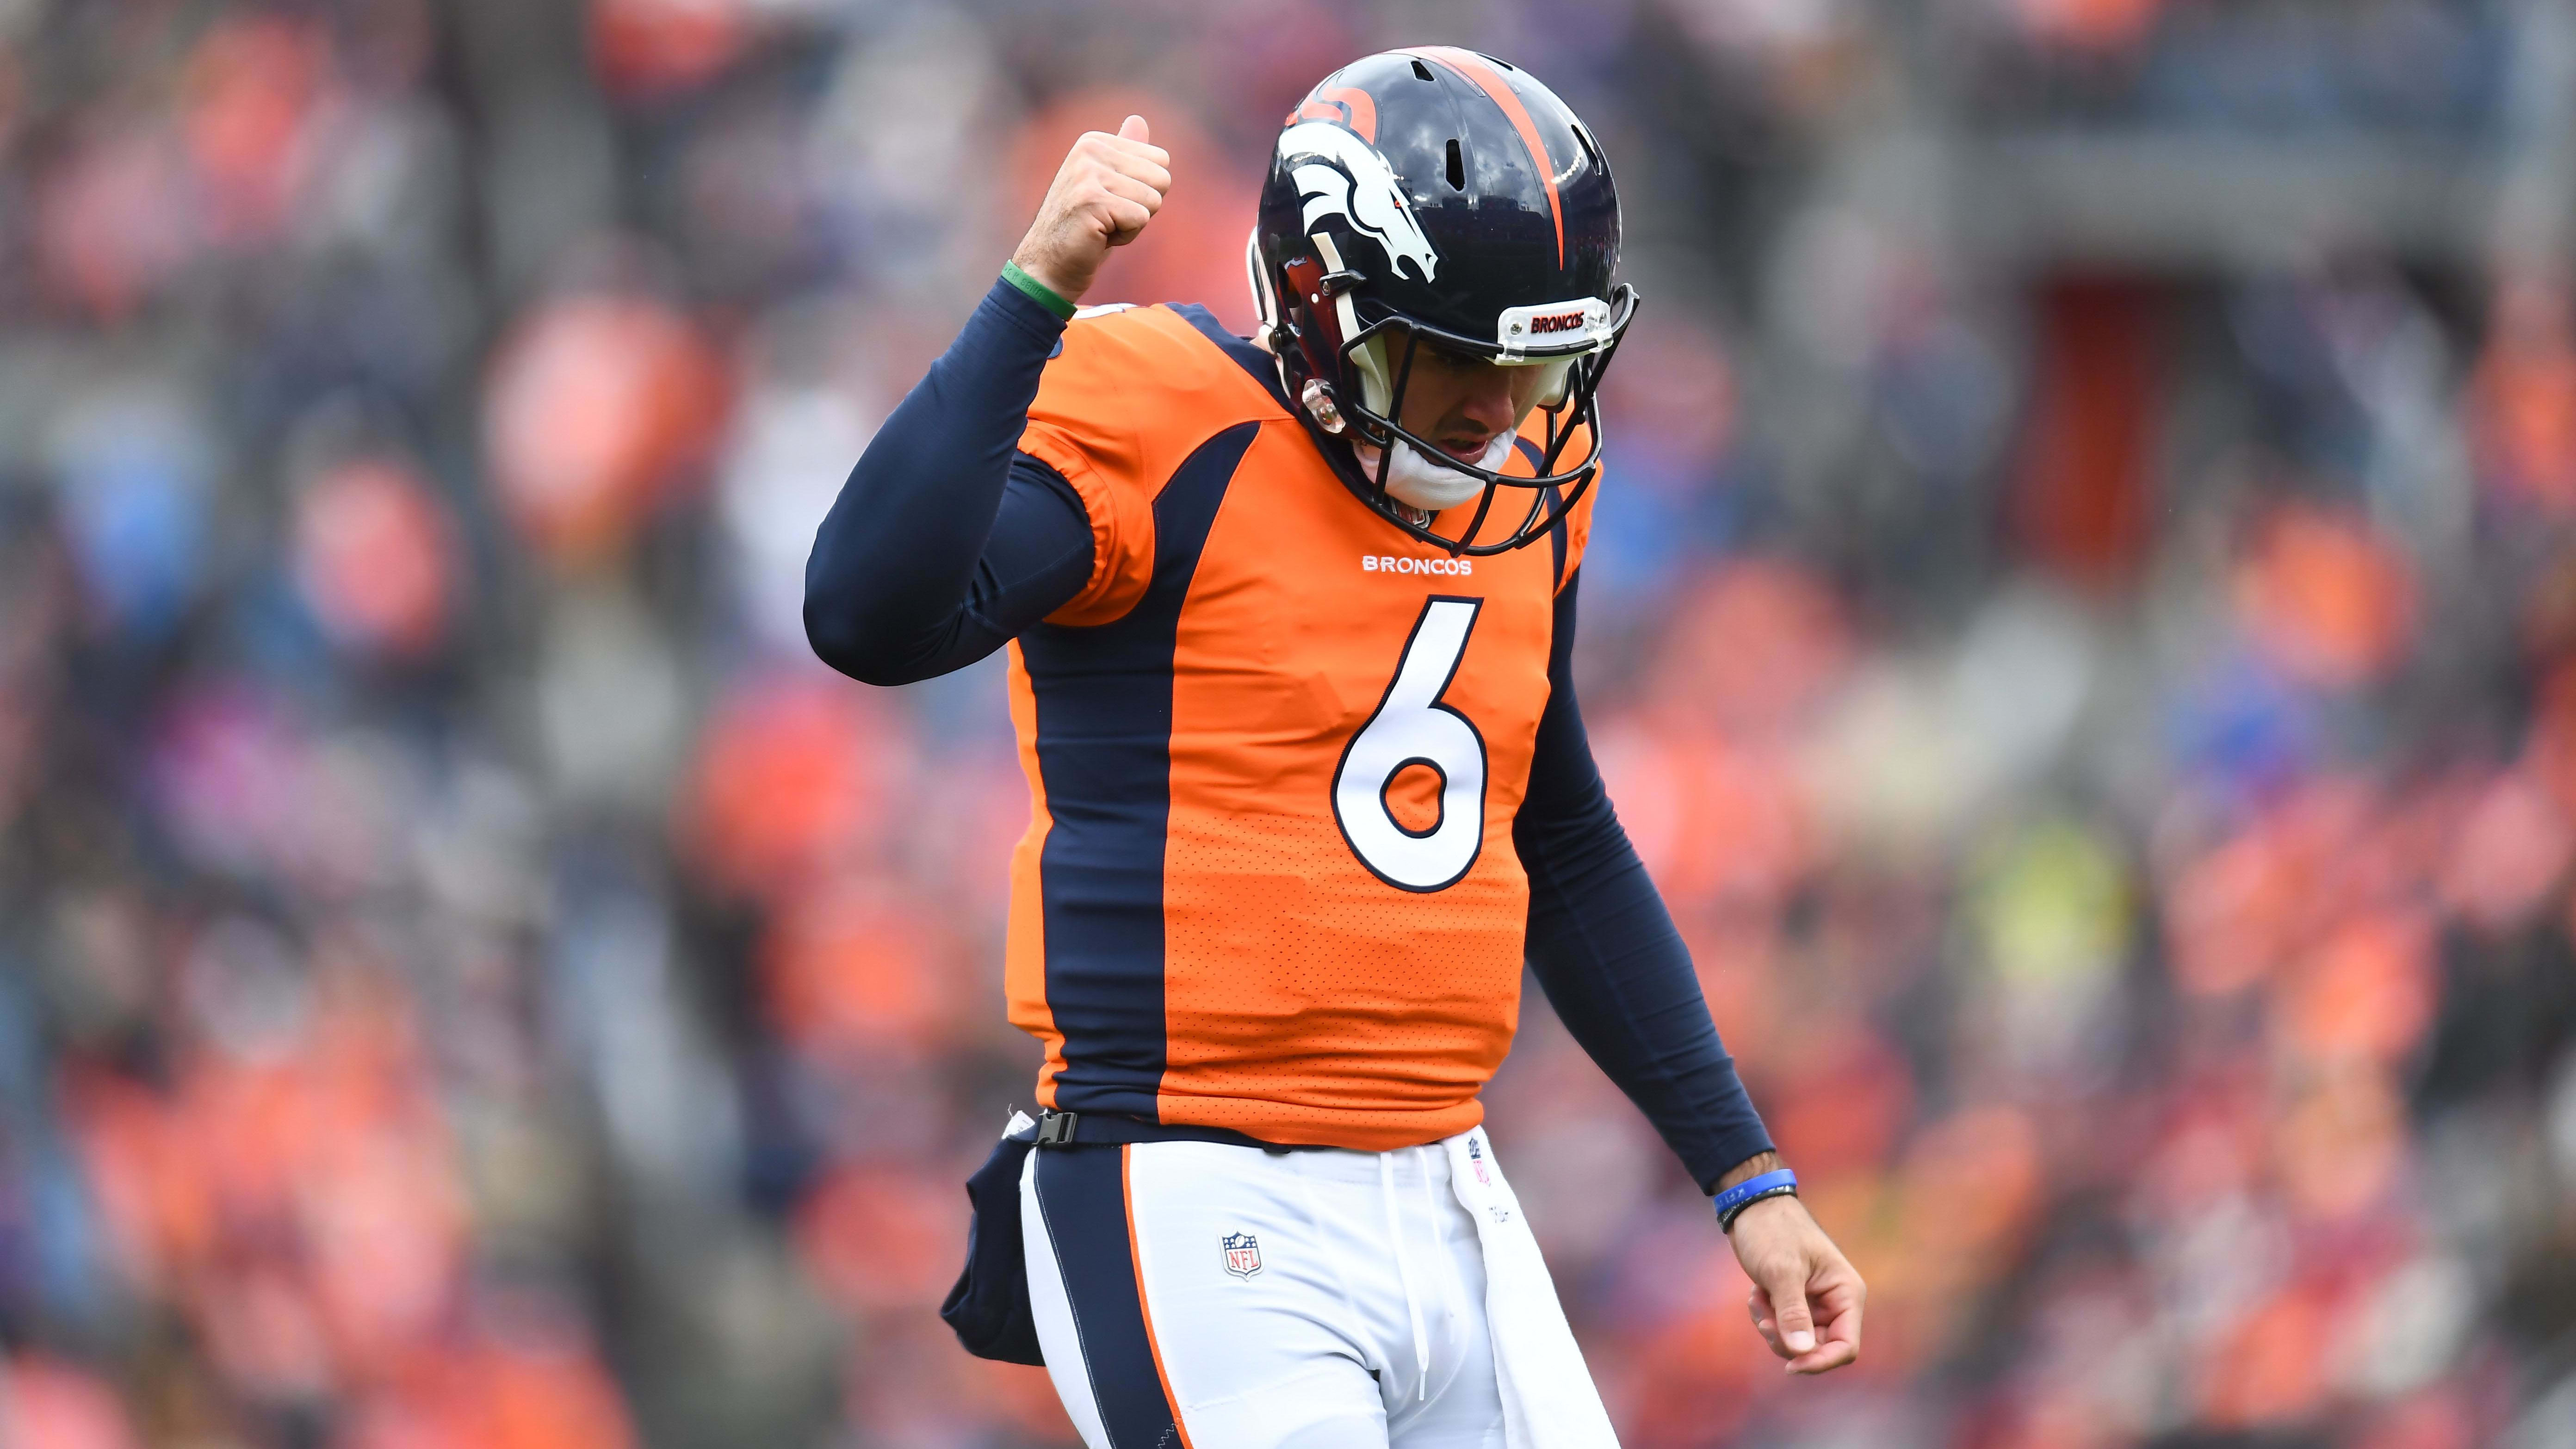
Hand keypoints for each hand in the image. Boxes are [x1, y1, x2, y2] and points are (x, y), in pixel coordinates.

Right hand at [1010, 114, 1170, 304]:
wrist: (1049, 263)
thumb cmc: (1085, 226)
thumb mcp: (1108, 184)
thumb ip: (1125, 153)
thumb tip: (1139, 119)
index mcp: (1095, 141)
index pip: (1161, 160)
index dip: (1144, 190)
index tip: (1113, 202)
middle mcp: (1090, 150)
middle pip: (1162, 178)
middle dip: (1143, 207)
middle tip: (1109, 217)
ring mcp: (1088, 174)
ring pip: (1153, 201)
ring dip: (1133, 224)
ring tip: (1102, 226)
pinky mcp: (1091, 201)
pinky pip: (1141, 219)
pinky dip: (1126, 236)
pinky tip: (1099, 236)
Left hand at [1732, 1193, 1864, 1374]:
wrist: (1751, 1207)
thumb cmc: (1772, 1230)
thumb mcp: (1782, 1271)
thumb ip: (1793, 1313)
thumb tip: (1801, 1352)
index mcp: (1846, 1292)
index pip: (1846, 1346)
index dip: (1821, 1361)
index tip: (1790, 1365)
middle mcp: (1835, 1302)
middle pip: (1818, 1348)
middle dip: (1786, 1340)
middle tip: (1762, 1321)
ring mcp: (1814, 1303)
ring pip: (1797, 1341)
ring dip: (1772, 1326)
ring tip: (1757, 1298)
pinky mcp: (1795, 1302)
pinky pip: (1782, 1328)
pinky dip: (1766, 1317)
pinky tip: (1755, 1294)